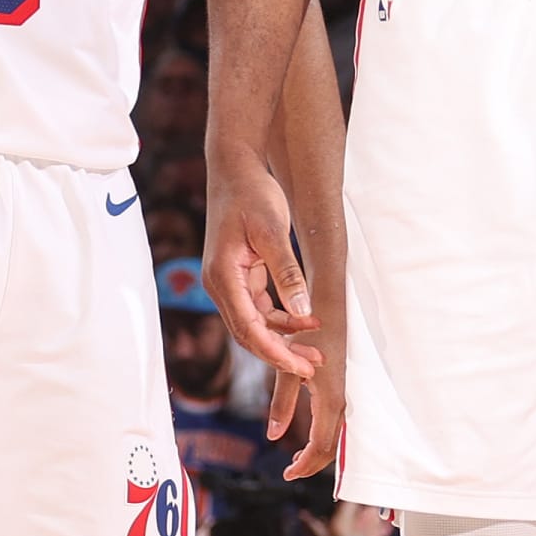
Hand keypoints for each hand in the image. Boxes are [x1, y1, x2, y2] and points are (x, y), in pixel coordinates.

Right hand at [203, 151, 321, 380]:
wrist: (236, 169)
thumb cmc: (252, 194)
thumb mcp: (273, 231)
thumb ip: (287, 272)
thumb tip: (302, 309)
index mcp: (222, 277)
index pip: (248, 328)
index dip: (276, 351)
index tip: (303, 366)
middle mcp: (220, 284)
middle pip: (248, 334)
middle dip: (281, 353)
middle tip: (315, 365)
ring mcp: (228, 282)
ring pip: (254, 324)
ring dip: (283, 338)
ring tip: (315, 349)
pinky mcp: (239, 277)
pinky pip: (258, 308)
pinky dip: (281, 318)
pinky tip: (306, 319)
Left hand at [271, 279, 343, 481]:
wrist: (340, 299)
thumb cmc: (312, 328)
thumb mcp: (291, 367)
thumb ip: (283, 402)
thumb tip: (272, 434)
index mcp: (331, 398)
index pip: (320, 447)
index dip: (304, 465)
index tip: (288, 474)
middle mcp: (349, 399)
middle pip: (333, 447)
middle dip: (313, 462)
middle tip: (293, 469)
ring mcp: (357, 393)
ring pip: (341, 434)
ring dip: (322, 447)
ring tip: (302, 454)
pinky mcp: (359, 384)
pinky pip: (348, 419)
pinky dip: (332, 431)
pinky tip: (319, 428)